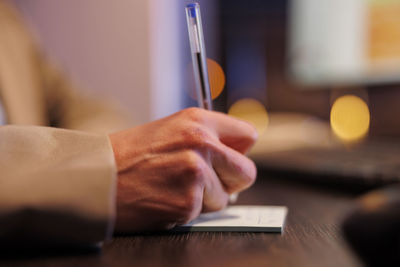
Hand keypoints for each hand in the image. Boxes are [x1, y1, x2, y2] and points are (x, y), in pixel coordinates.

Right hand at [109, 108, 256, 231]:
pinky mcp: (188, 201)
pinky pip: (205, 213)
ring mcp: (196, 172)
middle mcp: (202, 142)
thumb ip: (206, 139)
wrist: (96, 178)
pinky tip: (165, 199)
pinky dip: (188, 211)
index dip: (238, 151)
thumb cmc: (128, 156)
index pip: (247, 135)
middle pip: (246, 171)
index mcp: (198, 120)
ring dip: (205, 198)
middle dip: (230, 181)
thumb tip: (235, 157)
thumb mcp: (170, 131)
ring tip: (173, 187)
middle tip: (203, 181)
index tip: (226, 159)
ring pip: (226, 197)